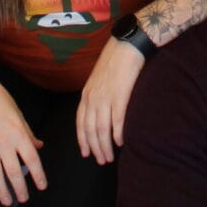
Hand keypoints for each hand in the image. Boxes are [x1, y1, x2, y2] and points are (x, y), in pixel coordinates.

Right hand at [0, 67, 47, 204]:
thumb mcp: (19, 115)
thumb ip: (29, 134)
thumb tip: (39, 147)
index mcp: (18, 134)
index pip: (32, 160)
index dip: (38, 175)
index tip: (42, 186)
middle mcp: (4, 143)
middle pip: (14, 172)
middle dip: (20, 189)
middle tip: (24, 199)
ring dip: (2, 191)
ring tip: (8, 201)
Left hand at [75, 32, 147, 163]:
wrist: (126, 46)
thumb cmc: (114, 62)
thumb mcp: (98, 80)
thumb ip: (96, 96)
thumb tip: (100, 112)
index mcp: (86, 94)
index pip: (80, 123)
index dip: (82, 140)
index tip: (86, 153)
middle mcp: (93, 98)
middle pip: (90, 130)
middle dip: (95, 148)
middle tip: (101, 160)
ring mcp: (105, 97)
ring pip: (102, 129)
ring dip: (105, 146)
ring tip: (109, 157)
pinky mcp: (120, 96)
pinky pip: (117, 120)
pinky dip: (118, 134)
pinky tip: (121, 142)